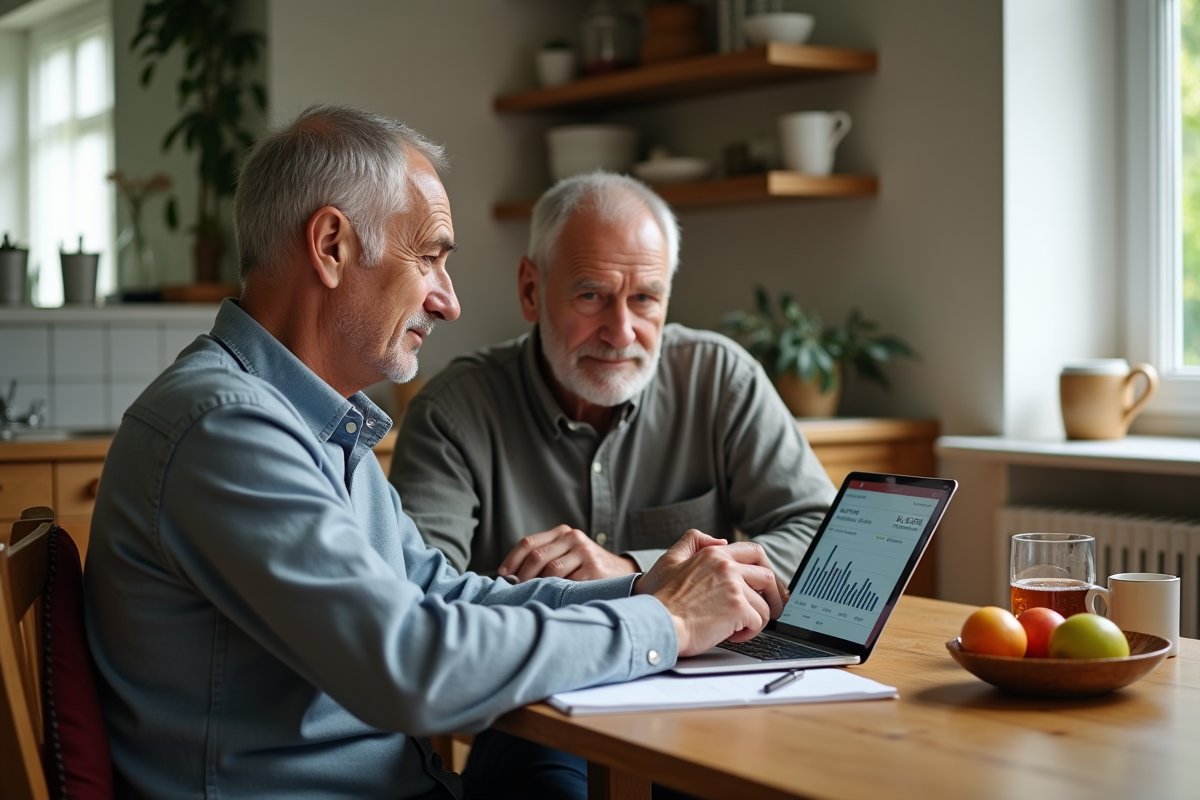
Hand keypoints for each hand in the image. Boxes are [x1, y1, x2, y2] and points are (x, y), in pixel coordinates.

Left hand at [497, 524, 637, 581]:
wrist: (623, 573)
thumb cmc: (586, 567)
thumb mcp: (567, 554)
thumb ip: (545, 557)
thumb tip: (511, 575)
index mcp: (563, 533)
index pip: (529, 542)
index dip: (512, 559)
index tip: (502, 574)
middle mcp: (573, 538)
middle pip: (537, 556)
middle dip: (522, 575)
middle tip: (516, 589)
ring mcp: (585, 553)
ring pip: (551, 570)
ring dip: (537, 584)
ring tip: (532, 594)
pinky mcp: (593, 570)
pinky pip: (567, 583)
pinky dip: (555, 591)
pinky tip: (551, 598)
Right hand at [635, 530, 788, 656]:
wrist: (657, 621)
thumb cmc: (661, 597)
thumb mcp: (670, 559)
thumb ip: (693, 542)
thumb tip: (720, 540)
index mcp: (714, 554)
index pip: (754, 552)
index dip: (765, 569)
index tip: (766, 585)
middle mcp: (727, 566)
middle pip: (767, 576)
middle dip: (774, 595)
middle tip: (771, 609)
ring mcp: (734, 587)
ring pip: (764, 605)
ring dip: (755, 620)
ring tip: (737, 628)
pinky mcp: (738, 608)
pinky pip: (758, 622)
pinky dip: (748, 633)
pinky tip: (730, 635)